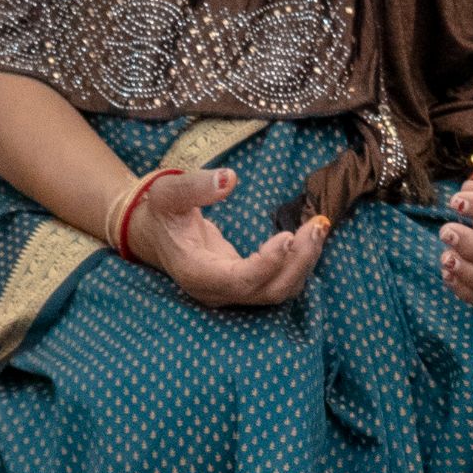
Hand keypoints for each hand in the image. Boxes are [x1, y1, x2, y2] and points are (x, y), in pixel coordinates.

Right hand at [126, 168, 328, 306]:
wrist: (154, 232)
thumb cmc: (161, 211)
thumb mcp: (167, 191)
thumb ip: (195, 186)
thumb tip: (229, 179)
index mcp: (196, 273)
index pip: (239, 281)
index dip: (267, 264)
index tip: (288, 236)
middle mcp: (217, 292)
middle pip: (268, 291)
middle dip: (298, 262)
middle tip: (317, 225)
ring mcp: (232, 293)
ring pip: (279, 291)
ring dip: (304, 263)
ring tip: (318, 226)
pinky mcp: (246, 286)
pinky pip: (279, 283)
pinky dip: (299, 263)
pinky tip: (310, 236)